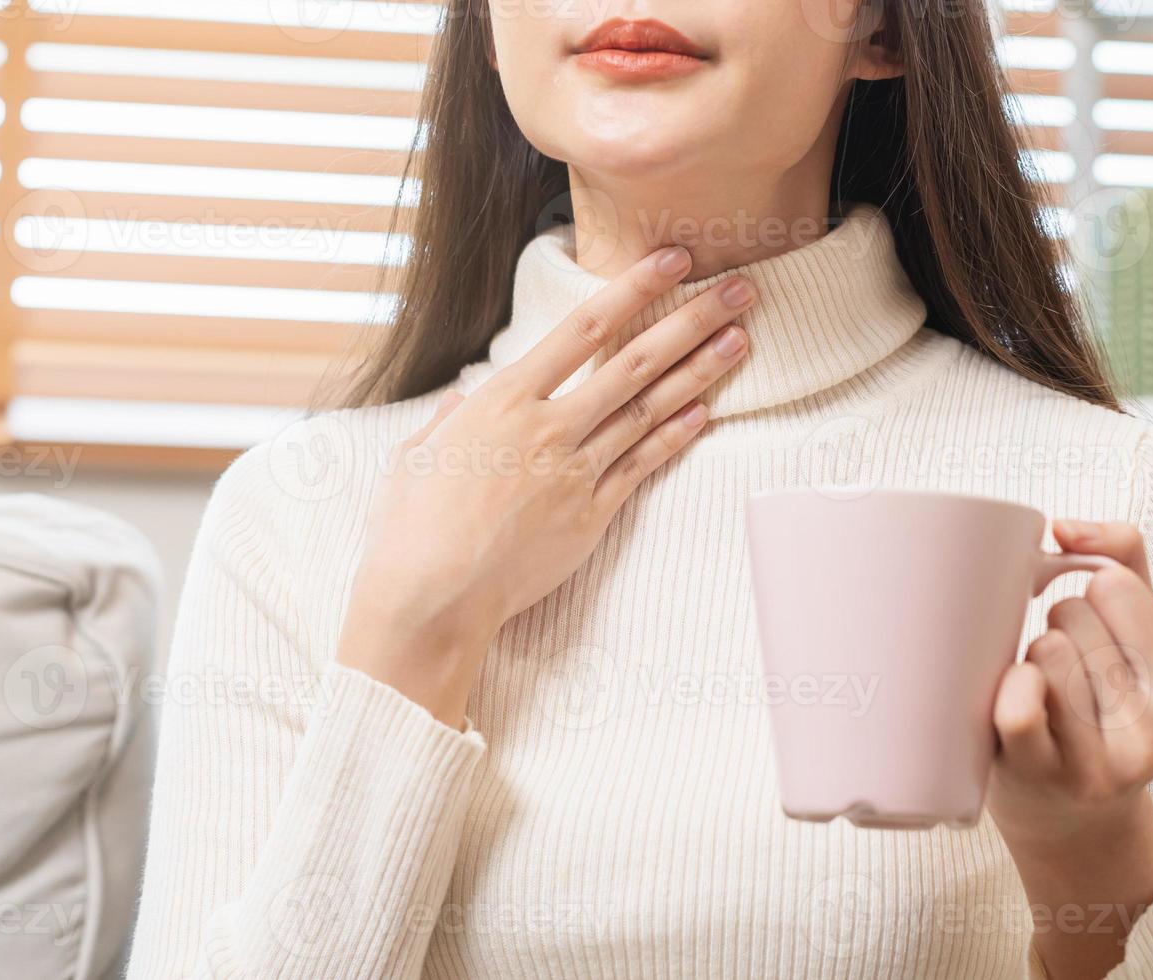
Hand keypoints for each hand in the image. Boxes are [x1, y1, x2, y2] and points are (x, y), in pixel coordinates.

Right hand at [339, 246, 753, 725]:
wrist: (431, 596)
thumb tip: (460, 402)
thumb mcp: (417, 455)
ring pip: (649, 410)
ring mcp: (574, 472)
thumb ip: (448, 420)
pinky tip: (706, 412)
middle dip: (692, 320)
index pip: (583, 327)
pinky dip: (676, 437)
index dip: (635, 289)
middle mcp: (548, 428)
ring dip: (700, 372)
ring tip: (741, 340)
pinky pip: (642, 467)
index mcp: (503, 400)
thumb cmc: (412, 526)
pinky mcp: (590, 517)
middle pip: (635, 362)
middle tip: (738, 289)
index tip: (672, 261)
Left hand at [986, 520, 1152, 976]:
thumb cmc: (1093, 712)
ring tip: (1037, 696)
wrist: (1066, 822)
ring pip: (1045, 650)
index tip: (1088, 630)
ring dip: (1025, 659)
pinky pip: (1020, 706)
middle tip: (1058, 678)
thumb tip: (1066, 526)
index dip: (1085, 594)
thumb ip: (1123, 560)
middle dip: (1055, 630)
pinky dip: (1009, 687)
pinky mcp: (1044, 778)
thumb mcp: (1130, 642)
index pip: (1118, 584)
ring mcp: (1102, 761)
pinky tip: (1010, 694)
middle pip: (1074, 614)